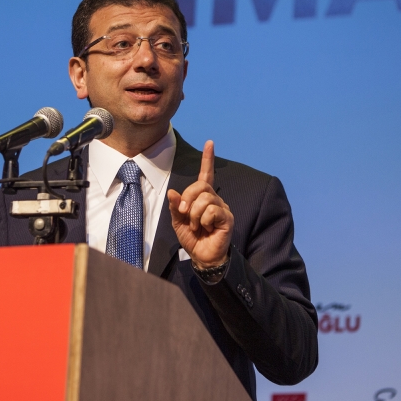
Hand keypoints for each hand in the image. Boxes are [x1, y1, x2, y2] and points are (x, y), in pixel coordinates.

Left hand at [167, 140, 232, 268]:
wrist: (202, 256)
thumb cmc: (192, 238)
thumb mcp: (178, 222)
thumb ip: (176, 207)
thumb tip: (172, 193)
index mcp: (203, 198)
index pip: (206, 175)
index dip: (207, 160)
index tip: (209, 143)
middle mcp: (215, 199)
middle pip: (200, 186)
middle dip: (188, 199)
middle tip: (185, 214)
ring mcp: (222, 208)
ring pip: (205, 199)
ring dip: (194, 215)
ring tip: (197, 226)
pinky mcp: (227, 218)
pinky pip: (212, 211)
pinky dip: (203, 221)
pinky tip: (206, 229)